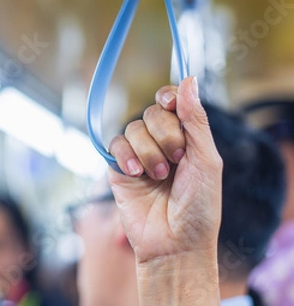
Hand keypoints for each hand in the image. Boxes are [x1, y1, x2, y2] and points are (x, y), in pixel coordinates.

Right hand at [108, 77, 222, 304]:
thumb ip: (195, 120)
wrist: (174, 242)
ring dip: (148, 151)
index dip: (169, 96)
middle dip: (165, 134)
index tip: (171, 103)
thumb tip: (189, 79)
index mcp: (186, 138)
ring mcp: (138, 155)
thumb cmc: (199, 207)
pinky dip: (126, 156)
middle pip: (152, 112)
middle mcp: (160, 143)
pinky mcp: (118, 168)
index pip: (172, 102)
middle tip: (177, 160)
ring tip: (159, 176)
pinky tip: (135, 174)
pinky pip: (115, 145)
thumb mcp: (206, 160)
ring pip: (133, 128)